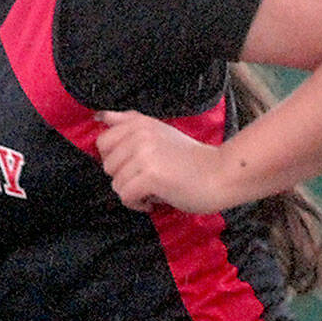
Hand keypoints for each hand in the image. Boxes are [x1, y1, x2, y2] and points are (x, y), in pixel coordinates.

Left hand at [94, 110, 222, 213]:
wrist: (222, 173)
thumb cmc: (191, 158)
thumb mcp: (159, 131)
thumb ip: (129, 122)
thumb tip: (99, 116)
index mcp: (139, 122)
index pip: (102, 141)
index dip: (116, 159)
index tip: (135, 165)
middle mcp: (139, 134)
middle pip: (107, 166)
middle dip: (124, 177)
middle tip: (148, 179)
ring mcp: (144, 154)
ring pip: (116, 183)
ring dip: (133, 193)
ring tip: (154, 190)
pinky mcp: (150, 176)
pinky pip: (126, 196)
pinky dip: (138, 204)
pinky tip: (155, 201)